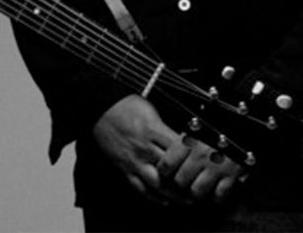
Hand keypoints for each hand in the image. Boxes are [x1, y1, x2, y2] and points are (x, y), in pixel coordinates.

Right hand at [92, 95, 241, 205]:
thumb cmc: (123, 103)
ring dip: (174, 194)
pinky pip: (139, 187)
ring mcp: (134, 159)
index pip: (178, 148)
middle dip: (187, 179)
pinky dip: (152, 197)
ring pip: (157, 183)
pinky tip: (163, 200)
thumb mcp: (149, 108)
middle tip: (201, 186)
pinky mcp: (124, 167)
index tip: (204, 162)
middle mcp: (144, 147)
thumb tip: (182, 134)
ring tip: (187, 199)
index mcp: (152, 129)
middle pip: (171, 169)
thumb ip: (164, 125)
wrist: (98, 107)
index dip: (192, 156)